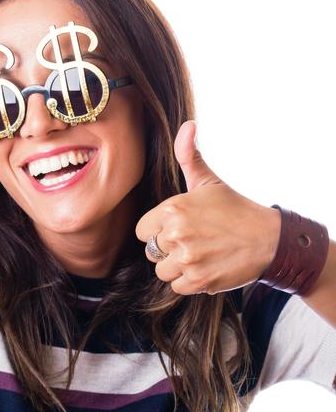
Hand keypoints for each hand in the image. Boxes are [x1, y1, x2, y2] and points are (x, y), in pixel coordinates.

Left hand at [135, 120, 280, 294]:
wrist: (269, 239)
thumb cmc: (234, 208)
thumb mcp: (208, 181)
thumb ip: (188, 155)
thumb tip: (187, 125)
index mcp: (172, 209)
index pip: (142, 231)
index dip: (156, 231)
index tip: (175, 229)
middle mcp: (176, 234)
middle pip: (151, 252)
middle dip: (167, 249)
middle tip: (192, 242)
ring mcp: (187, 259)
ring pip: (162, 271)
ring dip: (177, 267)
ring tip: (198, 255)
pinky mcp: (198, 280)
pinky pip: (176, 286)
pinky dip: (189, 281)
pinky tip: (205, 267)